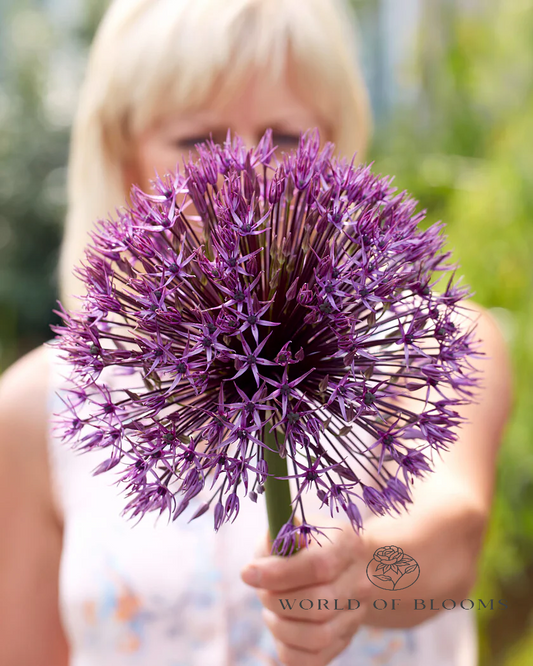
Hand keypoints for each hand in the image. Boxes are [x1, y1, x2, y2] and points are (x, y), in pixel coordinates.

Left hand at [240, 516, 371, 665]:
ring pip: (317, 637)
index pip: (319, 566)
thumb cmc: (307, 543)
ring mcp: (357, 614)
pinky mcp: (345, 640)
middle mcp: (360, 580)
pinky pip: (313, 660)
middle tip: (261, 591)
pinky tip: (281, 626)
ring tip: (270, 609)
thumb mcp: (293, 528)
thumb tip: (263, 560)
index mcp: (348, 544)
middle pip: (318, 604)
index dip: (279, 574)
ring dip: (281, 626)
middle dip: (277, 600)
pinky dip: (286, 648)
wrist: (341, 563)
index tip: (248, 573)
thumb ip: (279, 538)